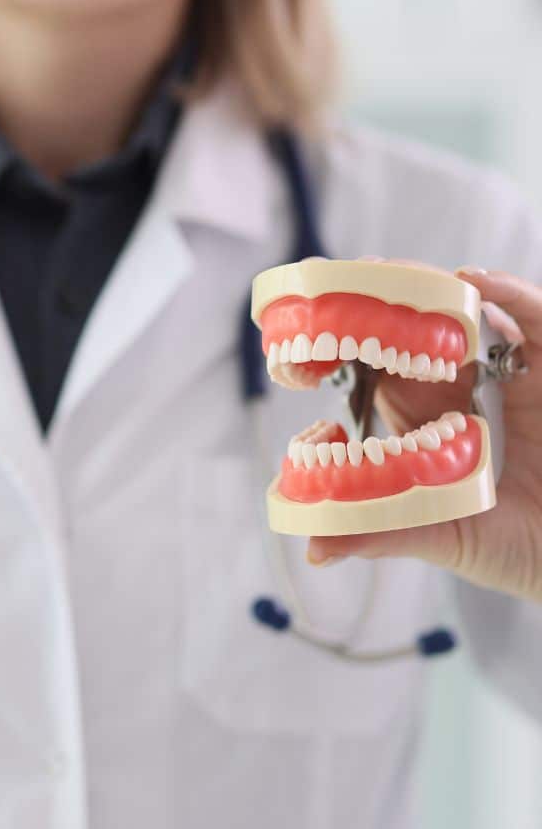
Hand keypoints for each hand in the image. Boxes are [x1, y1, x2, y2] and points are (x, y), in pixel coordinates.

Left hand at [308, 263, 541, 603]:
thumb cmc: (527, 556)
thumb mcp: (448, 539)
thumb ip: (387, 534)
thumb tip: (315, 549)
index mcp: (429, 430)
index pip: (380, 377)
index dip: (345, 355)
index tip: (308, 345)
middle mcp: (464, 396)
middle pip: (413, 334)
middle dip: (376, 306)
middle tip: (337, 283)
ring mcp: (511, 378)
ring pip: (466, 315)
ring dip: (429, 291)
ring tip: (388, 272)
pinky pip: (534, 321)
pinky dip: (510, 295)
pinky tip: (474, 280)